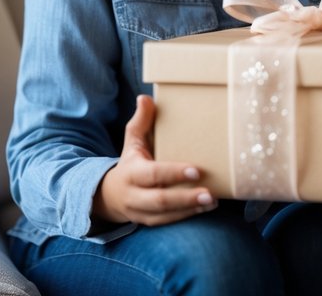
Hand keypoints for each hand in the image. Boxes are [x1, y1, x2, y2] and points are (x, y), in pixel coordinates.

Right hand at [94, 95, 216, 226]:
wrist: (109, 195)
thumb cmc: (130, 163)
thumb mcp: (132, 141)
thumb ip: (141, 122)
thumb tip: (145, 98)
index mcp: (131, 172)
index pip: (153, 173)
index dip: (173, 173)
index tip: (196, 170)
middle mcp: (134, 195)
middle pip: (159, 200)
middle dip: (185, 197)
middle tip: (210, 192)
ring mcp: (140, 212)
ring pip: (165, 215)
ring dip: (190, 208)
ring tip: (213, 200)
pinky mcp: (148, 222)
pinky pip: (167, 222)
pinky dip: (187, 216)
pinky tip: (205, 207)